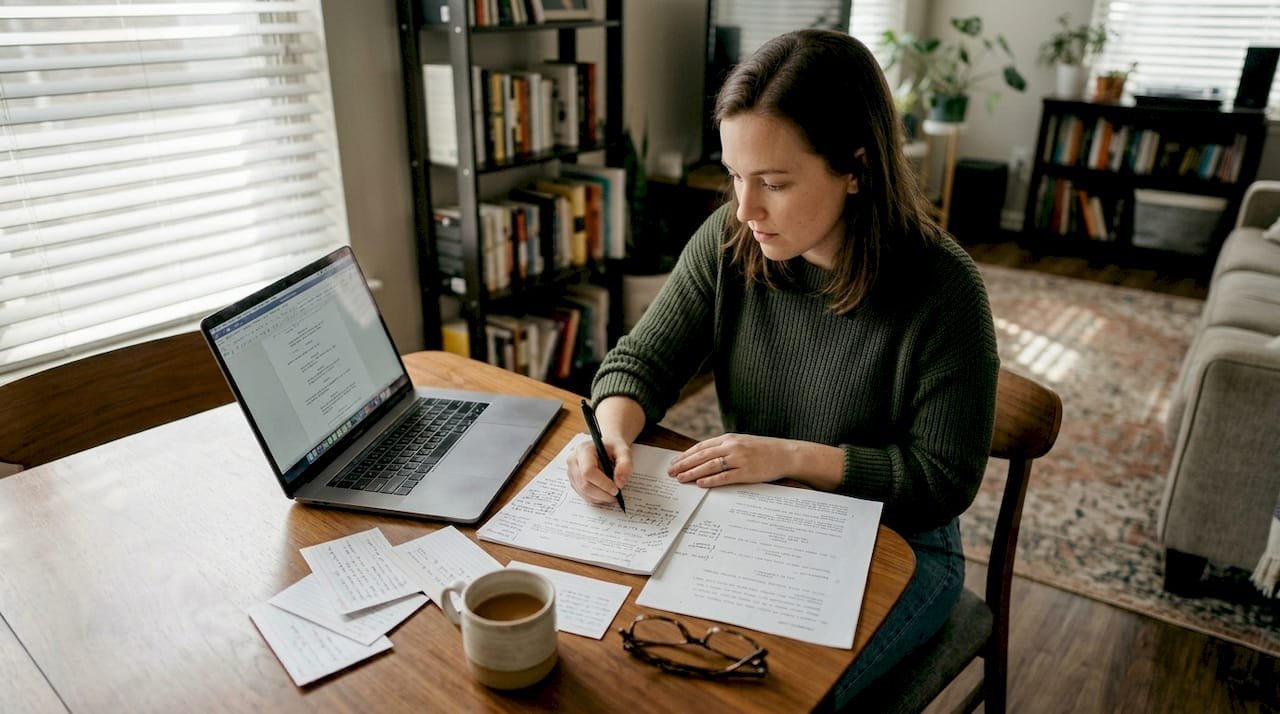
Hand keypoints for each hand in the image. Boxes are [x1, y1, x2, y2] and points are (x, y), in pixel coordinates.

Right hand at [566, 436, 633, 504]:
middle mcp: (574, 461)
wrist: (606, 447)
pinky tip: (604, 494)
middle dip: (602, 494)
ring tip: (612, 495)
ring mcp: (571, 472)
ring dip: (599, 498)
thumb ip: (625, 465)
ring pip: (583, 492)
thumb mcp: (624, 451)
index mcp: (584, 450)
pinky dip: (595, 498)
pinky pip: (583, 495)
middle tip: (616, 496)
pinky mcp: (574, 481)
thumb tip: (619, 483)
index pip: (588, 471)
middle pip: (584, 484)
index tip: (616, 489)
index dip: (602, 483)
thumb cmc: (613, 448)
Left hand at [667, 433, 797, 487]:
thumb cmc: (763, 450)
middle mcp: (732, 446)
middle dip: (684, 464)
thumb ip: (724, 448)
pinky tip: (701, 483)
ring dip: (693, 472)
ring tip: (681, 479)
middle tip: (671, 472)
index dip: (686, 455)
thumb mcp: (742, 443)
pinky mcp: (747, 472)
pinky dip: (711, 480)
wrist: (786, 453)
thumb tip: (704, 457)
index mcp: (729, 438)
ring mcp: (739, 459)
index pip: (701, 447)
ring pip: (710, 466)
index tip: (674, 462)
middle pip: (701, 456)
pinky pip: (725, 476)